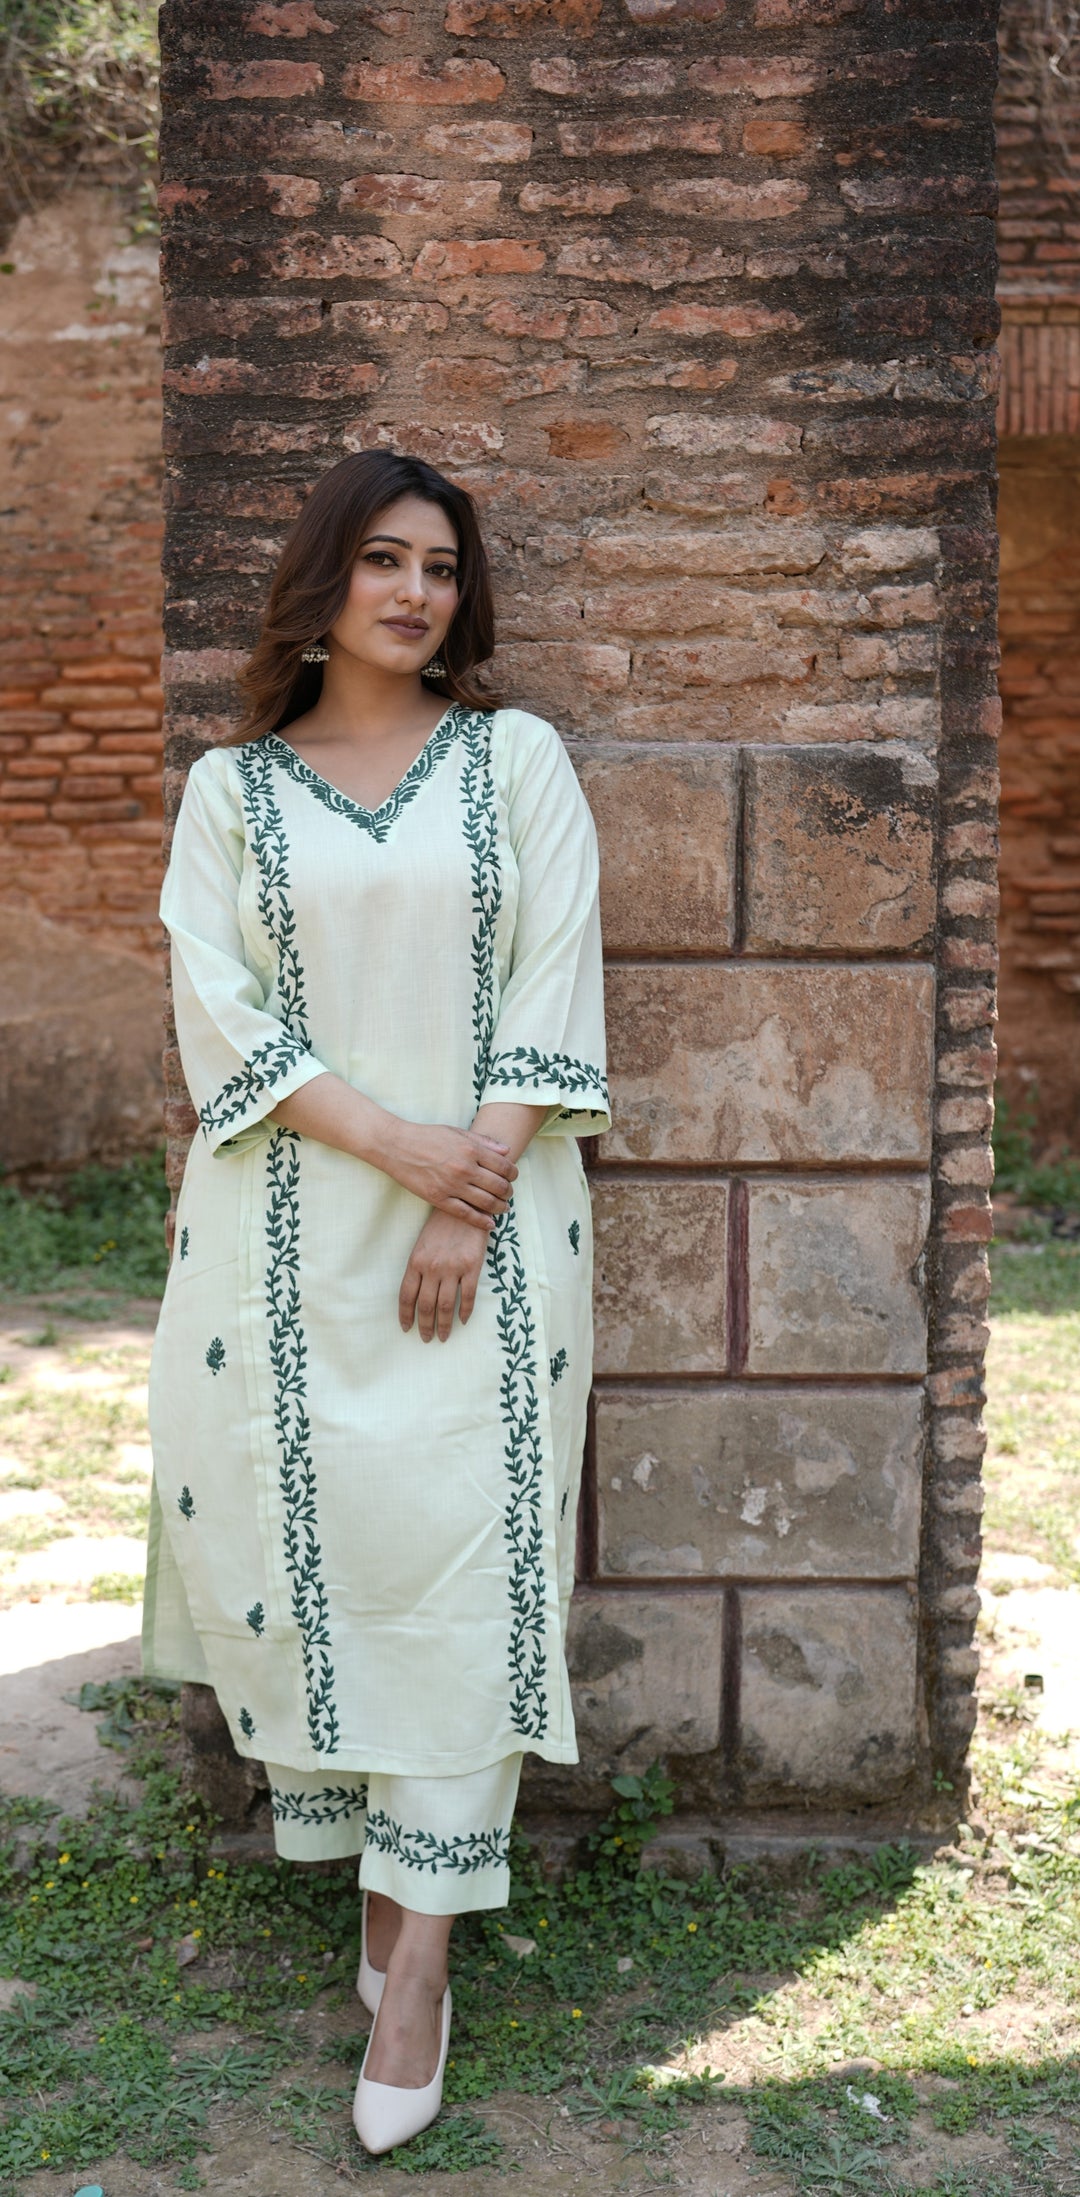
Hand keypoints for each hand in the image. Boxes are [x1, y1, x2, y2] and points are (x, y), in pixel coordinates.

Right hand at [384, 1121, 515, 1230]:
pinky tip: (490, 1223)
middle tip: (509, 1194)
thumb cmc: (427, 1136)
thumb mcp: (457, 1132)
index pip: (504, 1166)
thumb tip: (506, 1151)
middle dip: (509, 1192)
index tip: (513, 1177)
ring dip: (500, 1207)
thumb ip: (483, 1141)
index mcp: (471, 1149)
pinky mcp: (439, 1199)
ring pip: (486, 1202)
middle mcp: (464, 1168)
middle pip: (499, 1186)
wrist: (396, 1146)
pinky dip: (481, 1221)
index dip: (513, 1174)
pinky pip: (465, 1214)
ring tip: (503, 1208)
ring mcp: (451, 1185)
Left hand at [399, 1212, 488, 1342]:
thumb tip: (416, 1293)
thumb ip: (419, 1267)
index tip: (406, 1328)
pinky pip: (468, 1296)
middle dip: (425, 1326)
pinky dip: (466, 1311)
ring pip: (446, 1305)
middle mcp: (432, 1268)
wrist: (466, 1207)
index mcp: (416, 1262)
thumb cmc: (442, 1224)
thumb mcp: (423, 1244)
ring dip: (444, 1325)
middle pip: (426, 1305)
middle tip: (426, 1339)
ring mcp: (453, 1268)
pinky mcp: (472, 1267)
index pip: (406, 1296)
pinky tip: (463, 1321)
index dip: (405, 1315)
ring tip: (443, 1337)